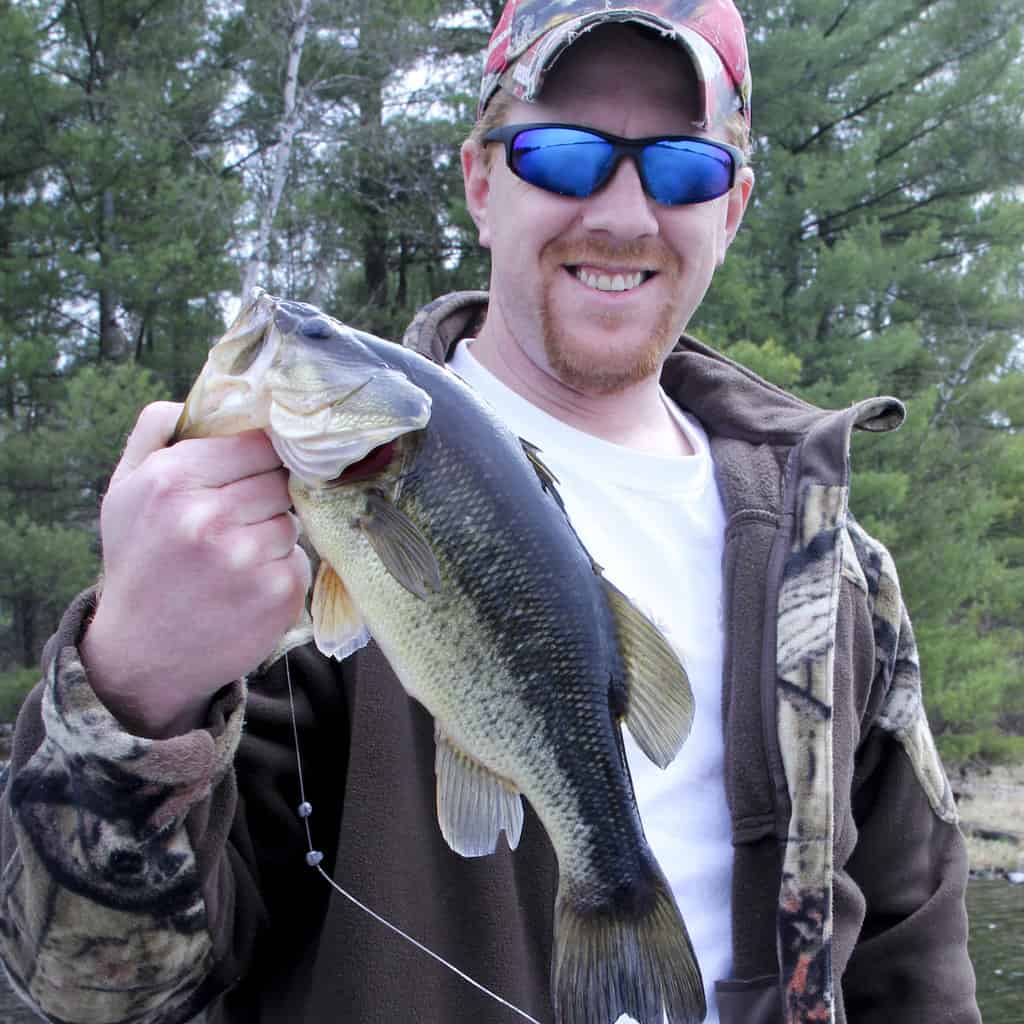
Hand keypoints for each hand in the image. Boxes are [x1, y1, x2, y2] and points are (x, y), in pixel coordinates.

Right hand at [82, 402, 311, 737]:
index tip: (254, 470)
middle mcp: (209, 518)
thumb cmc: (139, 561)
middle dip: (265, 495)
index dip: (260, 457)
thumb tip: (207, 393)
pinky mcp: (278, 594)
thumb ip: (156, 430)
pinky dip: (281, 569)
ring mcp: (247, 559)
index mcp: (172, 480)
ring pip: (291, 520)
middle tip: (238, 519)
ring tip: (234, 557)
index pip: (258, 443)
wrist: (141, 654)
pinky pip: (300, 559)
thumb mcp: (125, 489)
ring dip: (272, 533)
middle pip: (280, 479)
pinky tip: (247, 585)